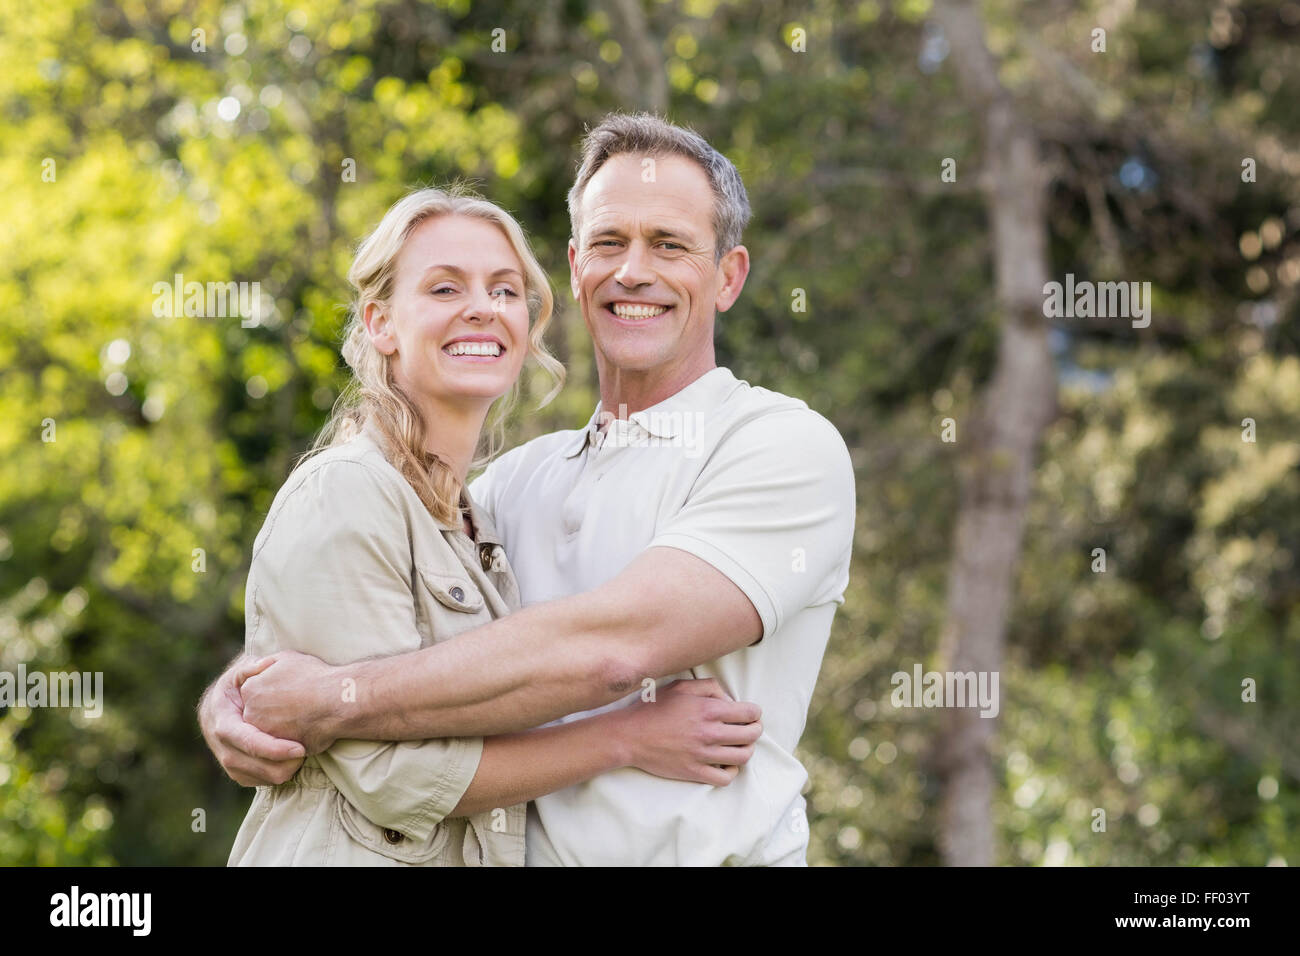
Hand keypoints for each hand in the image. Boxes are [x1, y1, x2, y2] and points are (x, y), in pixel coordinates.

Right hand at [198, 656, 305, 785]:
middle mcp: (220, 745)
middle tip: (308, 754)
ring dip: (280, 772)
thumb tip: (263, 664)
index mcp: (222, 721)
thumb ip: (251, 667)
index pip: (247, 740)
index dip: (273, 748)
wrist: (221, 704)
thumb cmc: (238, 685)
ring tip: (304, 758)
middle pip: (251, 765)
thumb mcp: (241, 671)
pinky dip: (274, 776)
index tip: (300, 748)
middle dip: (281, 764)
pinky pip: (255, 781)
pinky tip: (292, 763)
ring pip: (254, 777)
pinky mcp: (234, 771)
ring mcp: (225, 760)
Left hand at [237, 650, 341, 753]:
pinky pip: (283, 745)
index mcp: (250, 690)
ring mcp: (264, 733)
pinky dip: (293, 738)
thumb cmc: (315, 676)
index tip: (290, 690)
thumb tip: (260, 669)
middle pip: (259, 713)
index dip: (274, 691)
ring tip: (304, 715)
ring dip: (284, 725)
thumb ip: (265, 664)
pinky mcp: (278, 750)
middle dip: (276, 710)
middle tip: (297, 703)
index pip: (255, 694)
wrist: (336, 700)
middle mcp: (251, 713)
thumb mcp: (286, 657)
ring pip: (270, 730)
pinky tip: (307, 728)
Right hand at [616, 678, 762, 786]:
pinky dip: (731, 771)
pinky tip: (726, 763)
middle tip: (750, 728)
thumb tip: (729, 700)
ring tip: (739, 745)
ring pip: (742, 757)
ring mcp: (702, 755)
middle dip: (755, 730)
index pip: (750, 713)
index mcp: (708, 710)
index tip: (751, 714)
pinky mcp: (694, 772)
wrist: (629, 736)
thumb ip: (708, 687)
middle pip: (751, 735)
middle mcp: (709, 733)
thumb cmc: (653, 708)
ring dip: (747, 750)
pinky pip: (725, 778)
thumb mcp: (680, 687)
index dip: (755, 712)